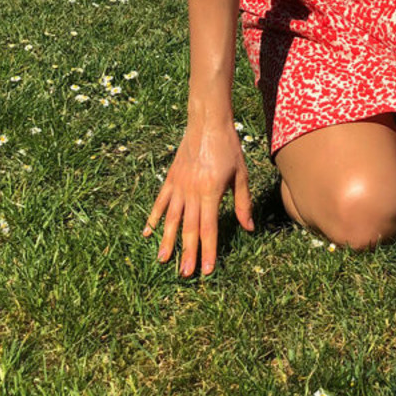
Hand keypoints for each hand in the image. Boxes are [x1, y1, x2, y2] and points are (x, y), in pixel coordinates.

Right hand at [142, 117, 253, 276]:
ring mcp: (179, 185)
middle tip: (184, 275)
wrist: (208, 121)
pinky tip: (147, 233)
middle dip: (187, 253)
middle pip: (189, 228)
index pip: (209, 228)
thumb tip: (249, 228)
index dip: (208, 250)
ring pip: (171, 218)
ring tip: (163, 260)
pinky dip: (153, 218)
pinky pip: (160, 202)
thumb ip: (243, 203)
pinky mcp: (170, 178)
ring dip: (167, 240)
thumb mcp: (241, 174)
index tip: (206, 270)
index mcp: (211, 191)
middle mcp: (192, 191)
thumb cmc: (228, 147)